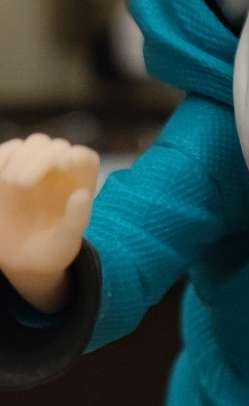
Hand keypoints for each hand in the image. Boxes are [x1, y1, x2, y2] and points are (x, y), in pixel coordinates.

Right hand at [0, 134, 98, 310]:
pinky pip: (7, 151)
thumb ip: (77, 220)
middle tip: (22, 184)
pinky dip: (2, 157)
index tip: (63, 165)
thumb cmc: (52, 251)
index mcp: (80, 185)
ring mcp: (35, 167)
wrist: (23, 261)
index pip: (84, 157)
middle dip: (39, 159)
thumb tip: (82, 194)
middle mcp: (60, 172)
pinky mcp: (11, 169)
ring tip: (10, 183)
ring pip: (32, 144)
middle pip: (54, 147)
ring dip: (20, 158)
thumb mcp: (66, 242)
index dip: (75, 157)